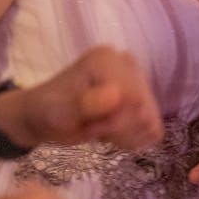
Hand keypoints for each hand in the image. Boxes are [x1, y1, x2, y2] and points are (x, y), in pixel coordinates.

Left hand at [0, 46, 163, 152]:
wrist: (45, 116)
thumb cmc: (49, 110)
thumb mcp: (61, 111)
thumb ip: (86, 104)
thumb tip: (117, 95)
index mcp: (107, 59)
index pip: (133, 100)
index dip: (114, 122)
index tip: (89, 125)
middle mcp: (127, 64)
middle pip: (144, 112)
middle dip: (117, 130)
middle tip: (92, 126)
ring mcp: (137, 81)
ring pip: (151, 123)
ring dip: (124, 135)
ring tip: (100, 127)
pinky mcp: (142, 99)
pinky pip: (153, 129)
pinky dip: (133, 138)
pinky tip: (113, 132)